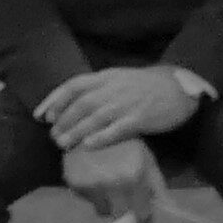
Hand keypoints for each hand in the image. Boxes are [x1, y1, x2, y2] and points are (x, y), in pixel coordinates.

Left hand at [40, 65, 198, 152]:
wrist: (179, 86)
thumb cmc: (146, 85)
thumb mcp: (119, 78)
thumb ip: (99, 88)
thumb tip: (73, 105)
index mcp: (106, 76)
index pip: (74, 85)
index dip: (56, 99)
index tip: (43, 115)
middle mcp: (113, 88)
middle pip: (82, 103)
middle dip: (64, 120)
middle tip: (53, 136)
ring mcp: (126, 103)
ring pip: (95, 117)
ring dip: (76, 131)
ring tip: (63, 144)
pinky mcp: (140, 118)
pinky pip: (118, 129)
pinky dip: (102, 137)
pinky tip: (89, 146)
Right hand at [61, 137, 162, 222]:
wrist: (92, 123)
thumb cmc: (126, 143)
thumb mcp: (146, 160)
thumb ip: (157, 185)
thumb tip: (168, 209)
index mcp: (135, 177)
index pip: (141, 214)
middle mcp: (113, 184)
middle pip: (120, 216)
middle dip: (125, 213)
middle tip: (126, 206)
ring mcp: (92, 183)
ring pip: (101, 209)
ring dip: (107, 203)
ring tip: (109, 187)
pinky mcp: (74, 181)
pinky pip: (86, 199)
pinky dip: (91, 193)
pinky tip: (94, 178)